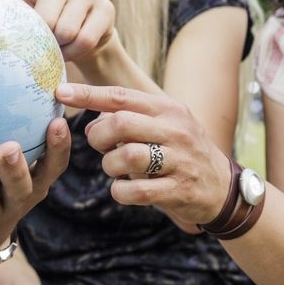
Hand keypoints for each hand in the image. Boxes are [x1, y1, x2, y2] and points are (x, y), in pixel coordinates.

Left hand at [0, 0, 115, 62]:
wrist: (87, 33)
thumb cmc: (50, 25)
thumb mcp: (31, 19)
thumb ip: (17, 20)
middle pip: (45, 17)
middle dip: (43, 38)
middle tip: (43, 45)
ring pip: (66, 30)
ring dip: (60, 47)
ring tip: (58, 47)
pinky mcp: (106, 7)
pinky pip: (85, 39)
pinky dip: (75, 52)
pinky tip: (72, 50)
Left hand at [0, 117, 70, 261]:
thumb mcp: (13, 172)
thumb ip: (17, 135)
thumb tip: (7, 75)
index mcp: (33, 186)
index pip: (53, 168)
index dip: (59, 148)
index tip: (58, 121)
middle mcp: (15, 204)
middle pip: (21, 189)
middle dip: (16, 170)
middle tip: (9, 148)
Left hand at [55, 83, 231, 227]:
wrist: (223, 186)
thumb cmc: (181, 151)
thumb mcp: (163, 125)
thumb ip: (128, 119)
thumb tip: (90, 126)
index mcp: (168, 109)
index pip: (121, 97)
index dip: (88, 94)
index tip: (60, 92)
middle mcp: (175, 130)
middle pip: (121, 124)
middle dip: (99, 137)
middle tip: (100, 147)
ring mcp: (179, 160)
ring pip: (127, 157)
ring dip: (110, 166)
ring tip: (115, 169)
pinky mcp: (179, 190)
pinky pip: (137, 191)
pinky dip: (120, 192)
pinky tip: (123, 190)